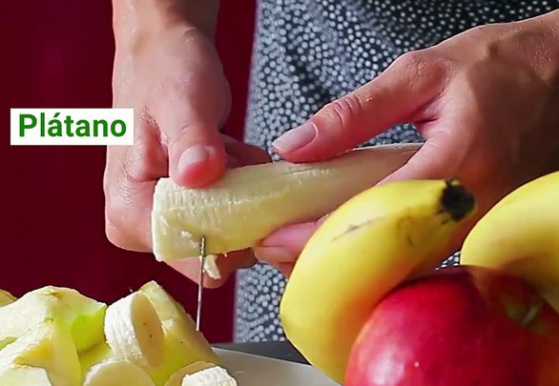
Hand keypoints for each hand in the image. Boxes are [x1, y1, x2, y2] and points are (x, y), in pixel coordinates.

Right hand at [104, 24, 270, 286]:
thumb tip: (199, 175)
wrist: (163, 52)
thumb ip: (192, 142)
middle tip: (237, 158)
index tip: (255, 198)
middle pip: (217, 249)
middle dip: (245, 207)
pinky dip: (246, 185)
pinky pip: (234, 213)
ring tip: (231, 148)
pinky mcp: (186, 207)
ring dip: (249, 192)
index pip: (192, 259)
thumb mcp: (182, 102)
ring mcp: (165, 217)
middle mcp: (141, 225)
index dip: (236, 238)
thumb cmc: (165, 72)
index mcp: (129, 211)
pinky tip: (233, 153)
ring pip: (232, 230)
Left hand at [254, 17, 558, 273]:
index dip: (316, 234)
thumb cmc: (507, 66)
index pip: (372, 215)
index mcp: (456, 164)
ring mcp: (485, 224)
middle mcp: (474, 208)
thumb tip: (296, 145)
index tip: (273, 239)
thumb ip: (354, 113)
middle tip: (275, 248)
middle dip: (327, 258)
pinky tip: (357, 235)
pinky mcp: (487, 227)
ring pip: (407, 263)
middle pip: (387, 256)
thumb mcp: (421, 73)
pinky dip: (387, 250)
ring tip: (305, 241)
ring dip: (354, 258)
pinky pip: (429, 253)